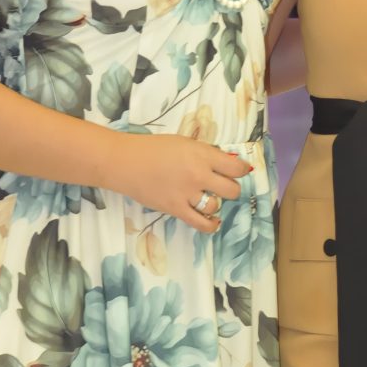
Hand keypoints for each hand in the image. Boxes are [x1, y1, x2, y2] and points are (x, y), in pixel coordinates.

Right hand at [115, 133, 251, 232]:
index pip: (236, 168)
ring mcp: (188, 194)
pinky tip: (213, 220)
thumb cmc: (154, 148)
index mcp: (202, 155)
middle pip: (232, 190)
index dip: (242, 170)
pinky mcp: (176, 210)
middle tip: (222, 185)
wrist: (125, 162)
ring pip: (217, 206)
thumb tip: (228, 163)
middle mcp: (199, 175)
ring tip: (208, 197)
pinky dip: (211, 224)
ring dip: (216, 202)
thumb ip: (206, 153)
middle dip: (231, 188)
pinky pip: (202, 223)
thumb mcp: (185, 142)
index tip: (239, 171)